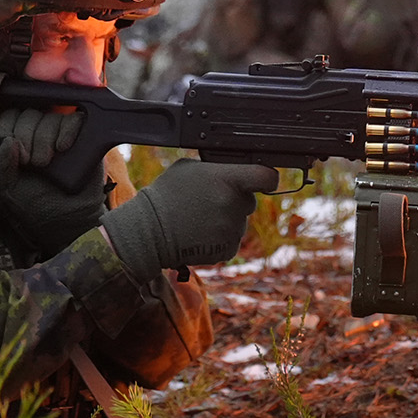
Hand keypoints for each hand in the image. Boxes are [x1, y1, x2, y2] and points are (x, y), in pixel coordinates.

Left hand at [0, 110, 103, 255]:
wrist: (69, 220)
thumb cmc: (37, 205)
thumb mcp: (7, 189)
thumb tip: (7, 141)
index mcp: (16, 142)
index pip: (8, 117)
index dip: (8, 129)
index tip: (14, 154)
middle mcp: (38, 134)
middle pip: (29, 113)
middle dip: (26, 136)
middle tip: (32, 162)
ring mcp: (62, 133)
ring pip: (51, 116)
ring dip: (45, 137)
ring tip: (47, 162)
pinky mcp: (84, 137)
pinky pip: (75, 119)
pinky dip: (67, 130)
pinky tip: (63, 148)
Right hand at [100, 159, 279, 272]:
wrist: (149, 232)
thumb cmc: (166, 195)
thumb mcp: (189, 167)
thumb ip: (217, 168)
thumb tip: (233, 168)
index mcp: (228, 180)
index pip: (267, 176)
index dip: (268, 178)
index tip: (264, 180)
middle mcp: (235, 205)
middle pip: (249, 200)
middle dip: (236, 199)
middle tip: (209, 201)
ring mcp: (232, 229)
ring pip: (239, 221)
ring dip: (226, 219)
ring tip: (199, 218)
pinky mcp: (227, 250)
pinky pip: (231, 240)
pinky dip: (220, 238)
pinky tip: (200, 232)